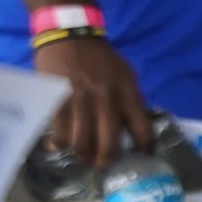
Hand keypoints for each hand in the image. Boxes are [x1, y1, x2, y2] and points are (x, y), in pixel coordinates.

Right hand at [32, 34, 149, 167]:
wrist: (71, 36)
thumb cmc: (102, 59)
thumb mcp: (126, 75)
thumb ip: (131, 100)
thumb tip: (136, 126)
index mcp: (128, 93)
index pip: (142, 128)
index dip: (144, 148)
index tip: (143, 157)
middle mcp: (106, 100)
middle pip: (109, 142)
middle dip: (106, 160)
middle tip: (103, 165)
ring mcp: (81, 101)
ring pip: (82, 141)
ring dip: (82, 155)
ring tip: (82, 157)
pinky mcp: (57, 100)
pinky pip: (59, 130)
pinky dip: (59, 143)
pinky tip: (58, 145)